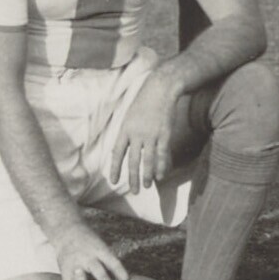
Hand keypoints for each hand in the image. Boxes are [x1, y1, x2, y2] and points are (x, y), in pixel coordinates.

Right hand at [50, 221, 129, 279]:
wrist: (66, 231)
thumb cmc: (91, 243)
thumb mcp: (101, 246)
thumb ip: (110, 263)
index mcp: (99, 250)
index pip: (111, 260)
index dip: (119, 270)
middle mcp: (87, 257)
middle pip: (95, 268)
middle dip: (102, 278)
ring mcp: (75, 265)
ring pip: (79, 278)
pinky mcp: (65, 272)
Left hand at [108, 75, 178, 192]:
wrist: (161, 88)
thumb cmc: (145, 100)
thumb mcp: (129, 114)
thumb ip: (126, 131)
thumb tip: (123, 147)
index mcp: (125, 129)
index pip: (117, 153)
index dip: (115, 168)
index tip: (113, 180)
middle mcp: (136, 134)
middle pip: (133, 161)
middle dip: (132, 178)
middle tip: (133, 191)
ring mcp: (151, 135)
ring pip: (148, 161)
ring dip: (146, 176)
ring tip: (145, 186)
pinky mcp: (164, 134)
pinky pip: (162, 155)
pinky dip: (161, 166)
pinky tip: (160, 175)